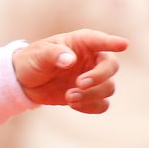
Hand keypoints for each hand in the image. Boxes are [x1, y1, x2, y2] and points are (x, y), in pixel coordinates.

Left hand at [13, 30, 128, 112]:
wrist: (25, 82)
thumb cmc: (32, 60)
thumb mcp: (38, 55)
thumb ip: (53, 54)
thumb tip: (69, 59)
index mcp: (82, 43)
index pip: (99, 40)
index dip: (112, 42)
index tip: (123, 45)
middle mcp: (92, 59)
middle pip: (111, 66)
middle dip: (99, 77)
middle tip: (79, 83)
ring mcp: (93, 78)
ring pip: (109, 88)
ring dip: (91, 95)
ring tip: (68, 97)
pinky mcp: (89, 95)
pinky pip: (102, 104)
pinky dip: (91, 106)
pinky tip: (73, 105)